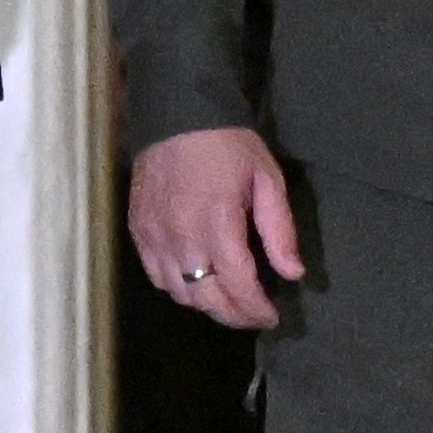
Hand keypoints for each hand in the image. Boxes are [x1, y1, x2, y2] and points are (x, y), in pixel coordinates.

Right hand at [130, 125, 302, 329]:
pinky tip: (196, 283)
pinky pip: (157, 277)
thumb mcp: (267, 179)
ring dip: (206, 305)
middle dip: (233, 315)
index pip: (237, 286)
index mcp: (217, 224)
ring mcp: (155, 237)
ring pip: (179, 294)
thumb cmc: (228, 145)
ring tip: (228, 301)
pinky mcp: (138, 231)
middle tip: (253, 316)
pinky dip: (178, 289)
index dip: (255, 310)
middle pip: (206, 299)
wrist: (177, 114)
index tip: (272, 317)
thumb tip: (293, 273)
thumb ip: (279, 231)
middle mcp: (182, 238)